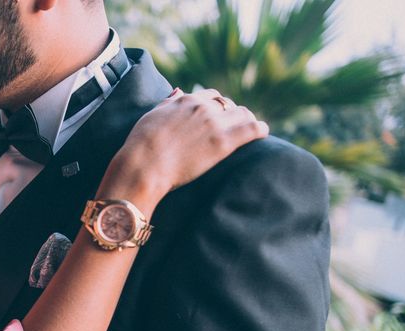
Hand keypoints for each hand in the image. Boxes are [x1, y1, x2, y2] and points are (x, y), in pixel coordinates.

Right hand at [99, 88, 268, 213]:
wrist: (143, 166)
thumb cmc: (140, 145)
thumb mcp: (152, 116)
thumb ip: (168, 103)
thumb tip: (179, 91)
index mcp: (186, 101)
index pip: (210, 96)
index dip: (217, 106)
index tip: (218, 117)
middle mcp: (203, 108)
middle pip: (228, 104)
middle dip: (232, 114)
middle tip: (234, 127)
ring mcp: (214, 124)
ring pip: (244, 114)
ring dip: (248, 120)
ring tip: (251, 130)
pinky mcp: (223, 142)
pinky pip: (252, 129)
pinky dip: (261, 129)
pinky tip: (263, 134)